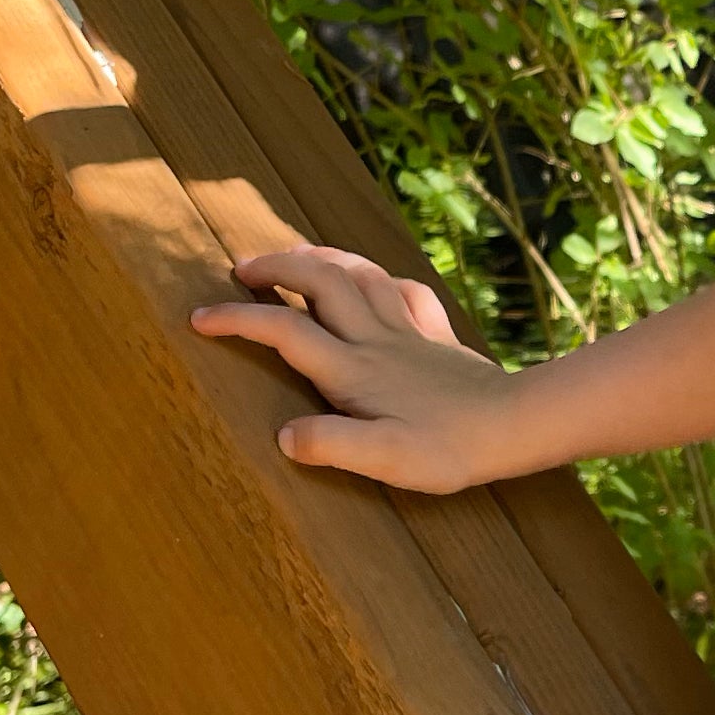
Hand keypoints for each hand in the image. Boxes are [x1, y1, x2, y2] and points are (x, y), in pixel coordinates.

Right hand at [190, 244, 524, 491]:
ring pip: (358, 272)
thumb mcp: (384, 461)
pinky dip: (378, 276)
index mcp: (352, 370)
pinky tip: (374, 279)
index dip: (237, 319)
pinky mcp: (434, 334)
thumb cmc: (448, 449)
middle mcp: (374, 339)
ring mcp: (406, 331)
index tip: (199, 316)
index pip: (282, 332)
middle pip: (317, 280)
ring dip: (321, 256)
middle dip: (275, 266)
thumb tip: (283, 436)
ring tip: (294, 254)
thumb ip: (331, 444)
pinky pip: (402, 289)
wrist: (514, 425)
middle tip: (241, 269)